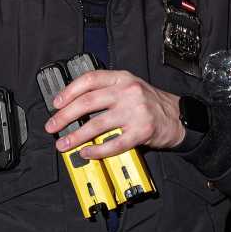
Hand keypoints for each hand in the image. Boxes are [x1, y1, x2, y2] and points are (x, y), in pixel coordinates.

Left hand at [44, 70, 184, 156]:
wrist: (179, 117)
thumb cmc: (151, 103)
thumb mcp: (131, 87)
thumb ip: (107, 91)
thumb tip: (74, 105)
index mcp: (122, 78)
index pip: (90, 79)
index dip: (69, 91)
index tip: (56, 103)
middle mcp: (128, 92)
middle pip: (88, 102)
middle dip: (65, 116)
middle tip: (52, 126)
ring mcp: (135, 112)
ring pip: (97, 124)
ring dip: (76, 136)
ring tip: (64, 143)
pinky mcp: (141, 132)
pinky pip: (113, 144)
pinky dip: (97, 150)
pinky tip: (86, 153)